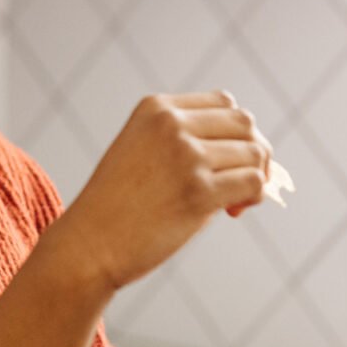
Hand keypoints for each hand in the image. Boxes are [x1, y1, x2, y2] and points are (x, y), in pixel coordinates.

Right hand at [55, 90, 269, 293]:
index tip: (223, 162)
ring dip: (256, 177)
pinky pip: (253, 182)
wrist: (91, 243)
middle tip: (240, 183)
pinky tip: (233, 211)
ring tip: (234, 203)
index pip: (224, 102)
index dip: (234, 132)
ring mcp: (186, 155)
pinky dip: (254, 196)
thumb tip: (254, 154)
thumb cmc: (120, 204)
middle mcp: (171, 124)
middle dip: (254, 151)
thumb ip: (187, 140)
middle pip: (245, 123)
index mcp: (155, 108)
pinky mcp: (199, 191)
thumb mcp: (143, 151)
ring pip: (255, 153)